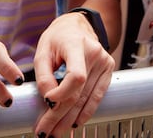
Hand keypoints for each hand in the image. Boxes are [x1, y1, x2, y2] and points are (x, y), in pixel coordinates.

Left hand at [31, 12, 115, 135]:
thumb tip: (49, 100)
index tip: (47, 102)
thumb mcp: (43, 50)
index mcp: (76, 44)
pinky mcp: (109, 70)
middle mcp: (95, 54)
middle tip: (45, 131)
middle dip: (59, 115)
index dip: (61, 94)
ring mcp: (105, 62)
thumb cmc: (58, 37)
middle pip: (79, 93)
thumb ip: (44, 76)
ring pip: (87, 98)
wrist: (77, 26)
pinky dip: (86, 112)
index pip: (76, 76)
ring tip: (55, 131)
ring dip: (70, 119)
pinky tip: (75, 123)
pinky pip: (97, 96)